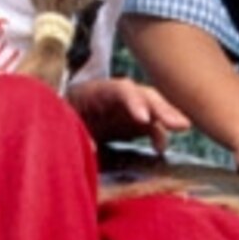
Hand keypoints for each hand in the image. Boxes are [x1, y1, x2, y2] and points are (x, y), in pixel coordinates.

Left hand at [67, 75, 192, 152]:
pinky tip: (160, 149)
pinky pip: (151, 126)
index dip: (134, 102)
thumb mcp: (58, 122)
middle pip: (144, 96)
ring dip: (167, 118)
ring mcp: (126, 108)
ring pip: (152, 109)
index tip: (143, 119)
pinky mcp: (132, 123)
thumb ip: (73, 131)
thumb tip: (89, 148)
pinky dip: (158, 136)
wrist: (55, 119)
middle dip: (162, 108)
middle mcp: (116, 96)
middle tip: (179, 124)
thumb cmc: (56, 116)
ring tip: (182, 127)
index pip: (121, 90)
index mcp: (95, 91)